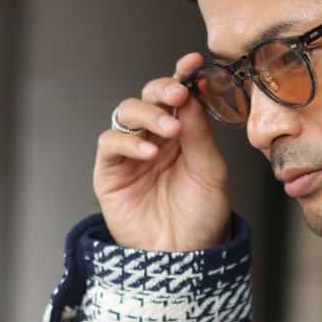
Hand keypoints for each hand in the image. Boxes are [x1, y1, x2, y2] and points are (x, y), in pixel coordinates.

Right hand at [93, 53, 231, 251]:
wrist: (185, 259)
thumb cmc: (202, 218)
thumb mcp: (211, 174)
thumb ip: (200, 135)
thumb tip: (189, 95)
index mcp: (183, 136)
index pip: (178, 97)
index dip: (182, 76)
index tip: (192, 62)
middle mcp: (156, 139)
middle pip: (150, 98)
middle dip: (162, 90)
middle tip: (177, 95)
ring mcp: (131, 155)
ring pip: (127, 113)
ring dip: (147, 115)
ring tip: (168, 131)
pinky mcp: (110, 173)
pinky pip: (110, 143)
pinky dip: (128, 142)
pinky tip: (149, 152)